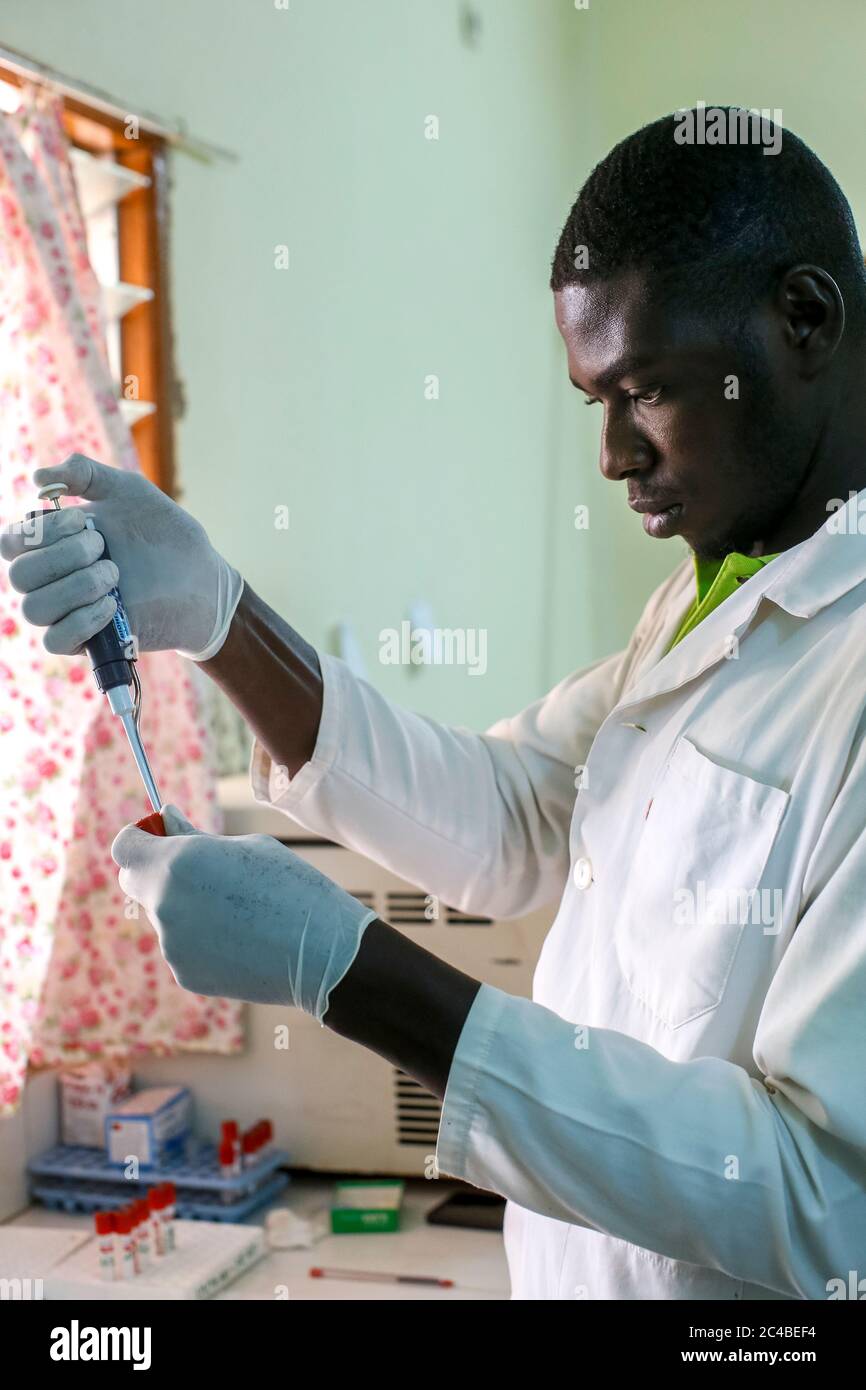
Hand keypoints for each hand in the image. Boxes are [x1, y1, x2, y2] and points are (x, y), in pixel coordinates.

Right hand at [0, 454, 241, 658]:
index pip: (10, 543)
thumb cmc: (164, 533)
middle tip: (104, 547)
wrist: (202, 577)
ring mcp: (69, 612)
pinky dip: (80, 620)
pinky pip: (55, 641)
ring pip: (34, 609)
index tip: (83, 520)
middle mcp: (54, 579)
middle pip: (19, 576)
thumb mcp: (127, 491)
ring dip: (75, 587)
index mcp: (53, 544)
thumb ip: (85, 474)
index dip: (37, 532)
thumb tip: (39, 478)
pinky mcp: (89, 642)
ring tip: (114, 575)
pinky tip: (111, 605)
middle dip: (63, 556)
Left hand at [111, 806, 377, 1017]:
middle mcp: (164, 904)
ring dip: (187, 908)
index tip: (162, 835)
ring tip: (239, 911)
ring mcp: (171, 944)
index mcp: (177, 862)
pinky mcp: (185, 974)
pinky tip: (241, 939)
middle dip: (157, 871)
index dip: (141, 837)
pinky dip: (202, 940)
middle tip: (200, 871)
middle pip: (136, 882)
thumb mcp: (246, 848)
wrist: (322, 953)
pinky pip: (182, 947)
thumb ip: (196, 837)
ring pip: (165, 916)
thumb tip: (168, 818)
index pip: (125, 847)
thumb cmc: (291, 886)